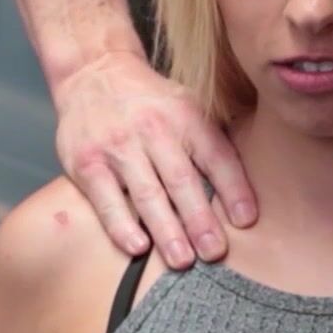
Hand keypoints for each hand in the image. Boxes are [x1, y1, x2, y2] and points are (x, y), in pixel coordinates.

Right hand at [53, 51, 255, 267]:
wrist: (92, 72)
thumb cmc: (149, 103)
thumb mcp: (186, 106)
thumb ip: (211, 141)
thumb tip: (245, 191)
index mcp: (185, 116)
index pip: (216, 155)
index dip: (234, 188)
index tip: (246, 221)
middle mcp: (153, 128)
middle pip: (181, 179)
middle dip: (200, 220)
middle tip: (215, 252)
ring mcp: (118, 146)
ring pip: (146, 193)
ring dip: (167, 230)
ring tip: (182, 260)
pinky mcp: (86, 163)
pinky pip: (107, 200)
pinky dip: (122, 225)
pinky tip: (138, 246)